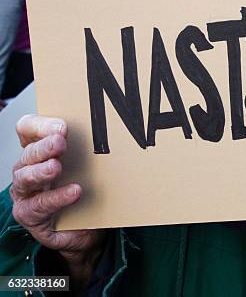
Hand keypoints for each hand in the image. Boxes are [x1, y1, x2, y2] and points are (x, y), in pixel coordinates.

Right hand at [10, 115, 105, 287]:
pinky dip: (56, 198)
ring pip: (24, 177)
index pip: (27, 128)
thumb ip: (90, 146)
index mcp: (39, 150)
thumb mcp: (88, 163)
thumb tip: (113, 130)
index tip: (62, 126)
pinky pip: (37, 206)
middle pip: (28, 152)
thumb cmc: (85, 187)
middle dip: (44, 146)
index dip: (40, 125)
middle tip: (60, 142)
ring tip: (56, 167)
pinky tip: (73, 192)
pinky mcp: (30, 215)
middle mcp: (27, 168)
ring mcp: (26, 192)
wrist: (88, 226)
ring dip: (40, 171)